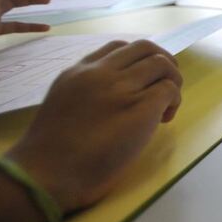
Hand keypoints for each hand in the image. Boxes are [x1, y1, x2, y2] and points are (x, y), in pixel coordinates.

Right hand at [6, 40, 182, 212]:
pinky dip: (174, 101)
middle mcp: (102, 73)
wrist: (46, 174)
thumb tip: (117, 95)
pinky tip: (164, 119)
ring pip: (163, 63)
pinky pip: (169, 89)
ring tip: (164, 106)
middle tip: (166, 85)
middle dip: (163, 61)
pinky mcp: (141, 108)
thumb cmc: (49, 151)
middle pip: (145, 47)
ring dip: (173, 80)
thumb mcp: (62, 103)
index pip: (117, 48)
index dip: (138, 59)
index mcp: (79, 71)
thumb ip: (87, 91)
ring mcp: (122, 88)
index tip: (141, 79)